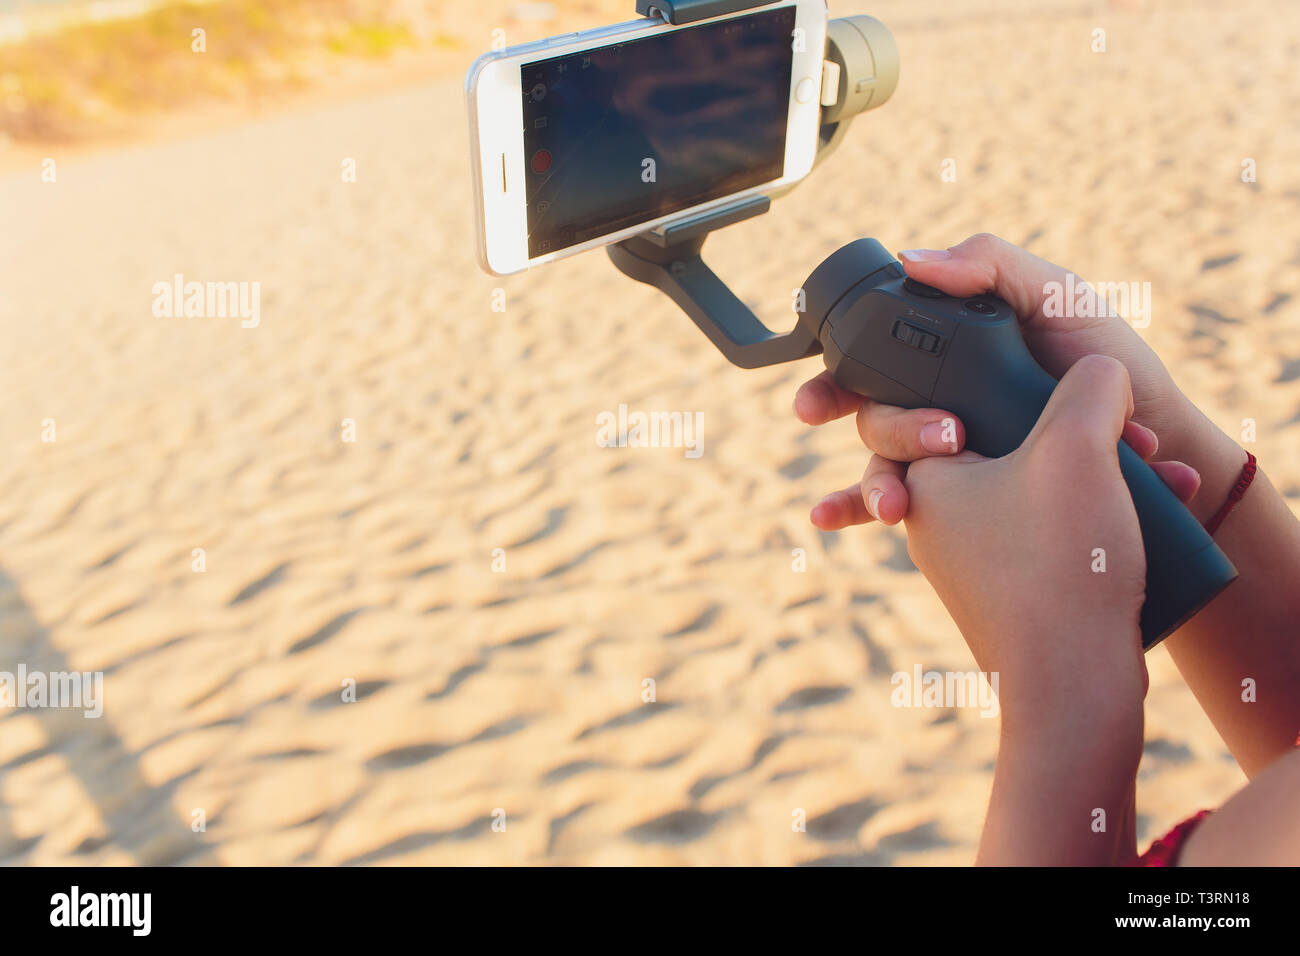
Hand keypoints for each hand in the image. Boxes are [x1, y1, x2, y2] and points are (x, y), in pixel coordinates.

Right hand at [793, 233, 1201, 529]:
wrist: (1164, 440)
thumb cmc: (1113, 361)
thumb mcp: (1060, 296)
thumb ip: (991, 268)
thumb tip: (911, 261)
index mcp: (952, 355)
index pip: (873, 364)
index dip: (831, 383)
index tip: (811, 409)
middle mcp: (941, 403)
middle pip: (875, 421)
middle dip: (890, 434)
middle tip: (945, 438)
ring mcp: (953, 457)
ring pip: (887, 471)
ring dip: (880, 489)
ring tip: (899, 509)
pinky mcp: (972, 500)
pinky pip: (911, 512)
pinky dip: (866, 517)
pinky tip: (836, 527)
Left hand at [901, 355, 1149, 726]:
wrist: (1071, 686)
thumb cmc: (1057, 563)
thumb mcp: (1075, 447)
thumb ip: (1087, 386)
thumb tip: (1100, 374)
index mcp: (923, 482)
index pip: (947, 405)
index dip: (1009, 391)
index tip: (1053, 406)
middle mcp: (935, 524)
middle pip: (1012, 447)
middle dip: (1083, 438)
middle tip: (1130, 439)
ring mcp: (973, 565)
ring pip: (1043, 493)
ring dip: (1104, 477)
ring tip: (1160, 473)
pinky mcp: (1012, 597)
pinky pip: (1058, 537)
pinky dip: (1102, 521)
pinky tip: (1159, 513)